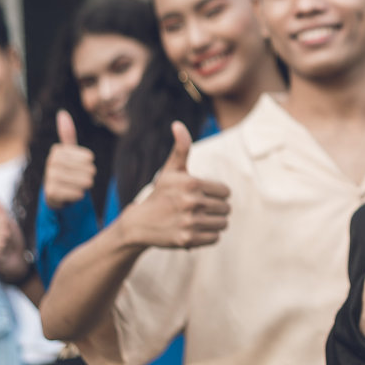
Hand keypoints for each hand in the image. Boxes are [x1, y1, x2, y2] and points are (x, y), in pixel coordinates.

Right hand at [0, 198, 30, 283]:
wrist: (19, 261)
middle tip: (8, 242)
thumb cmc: (14, 242)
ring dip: (7, 244)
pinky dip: (4, 252)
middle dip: (7, 235)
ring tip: (6, 248)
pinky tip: (3, 255)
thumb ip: (0, 210)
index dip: (5, 225)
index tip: (7, 232)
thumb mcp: (9, 223)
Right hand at [43, 111, 95, 206]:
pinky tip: (75, 193)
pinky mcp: (51, 192)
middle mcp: (51, 162)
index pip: (88, 158)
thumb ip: (67, 134)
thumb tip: (61, 113)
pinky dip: (79, 194)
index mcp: (57, 151)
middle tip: (83, 177)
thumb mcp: (69, 152)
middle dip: (89, 175)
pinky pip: (76, 193)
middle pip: (87, 169)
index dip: (89, 163)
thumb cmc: (66, 170)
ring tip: (80, 185)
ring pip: (82, 181)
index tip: (83, 164)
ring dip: (85, 185)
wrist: (56, 194)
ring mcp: (50, 177)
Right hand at [120, 122, 230, 248]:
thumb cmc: (160, 194)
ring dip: (213, 222)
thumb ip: (181, 148)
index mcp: (192, 183)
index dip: (215, 194)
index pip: (226, 191)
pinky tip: (193, 230)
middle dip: (215, 208)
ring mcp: (189, 222)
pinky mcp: (188, 240)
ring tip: (196, 219)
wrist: (139, 224)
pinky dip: (207, 236)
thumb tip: (177, 124)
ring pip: (223, 224)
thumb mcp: (170, 170)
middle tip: (197, 208)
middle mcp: (191, 202)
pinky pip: (215, 238)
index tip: (200, 195)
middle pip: (226, 208)